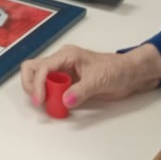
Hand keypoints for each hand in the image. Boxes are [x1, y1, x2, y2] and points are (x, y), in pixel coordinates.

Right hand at [20, 43, 160, 110]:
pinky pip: (50, 87)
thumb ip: (81, 91)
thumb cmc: (116, 70)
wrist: (129, 74)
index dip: (38, 84)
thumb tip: (65, 101)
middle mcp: (61, 61)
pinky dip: (48, 96)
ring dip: (38, 90)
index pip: (42, 67)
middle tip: (39, 101)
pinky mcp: (67, 82)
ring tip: (48, 103)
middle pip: (32, 68)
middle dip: (31, 85)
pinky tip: (57, 104)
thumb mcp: (99, 80)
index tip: (41, 100)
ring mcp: (62, 71)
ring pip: (38, 77)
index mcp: (66, 55)